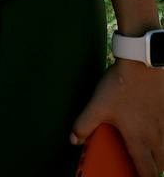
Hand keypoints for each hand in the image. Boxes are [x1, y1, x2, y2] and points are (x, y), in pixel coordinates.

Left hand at [70, 59, 163, 176]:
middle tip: (142, 167)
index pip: (146, 171)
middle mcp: (155, 136)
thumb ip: (84, 124)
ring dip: (159, 156)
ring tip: (149, 152)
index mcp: (139, 139)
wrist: (142, 62)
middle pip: (160, 164)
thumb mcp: (97, 105)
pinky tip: (155, 128)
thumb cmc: (122, 84)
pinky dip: (163, 137)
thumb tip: (73, 139)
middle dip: (152, 170)